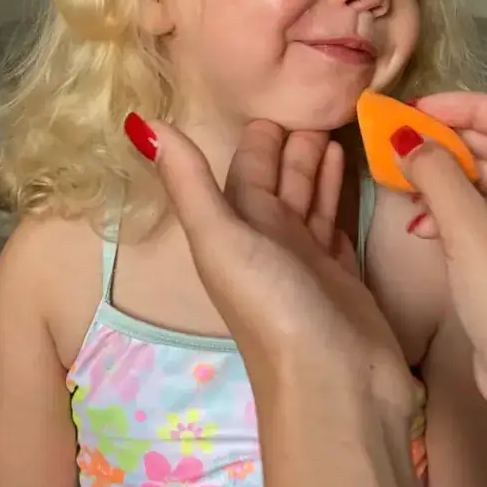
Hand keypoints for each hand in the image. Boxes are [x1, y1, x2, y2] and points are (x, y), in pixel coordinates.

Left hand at [139, 118, 418, 419]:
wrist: (334, 389)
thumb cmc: (274, 310)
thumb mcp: (221, 240)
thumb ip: (188, 182)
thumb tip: (136, 122)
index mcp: (236, 231)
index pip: (245, 171)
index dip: (258, 138)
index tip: (276, 97)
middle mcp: (269, 242)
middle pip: (278, 182)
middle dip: (292, 146)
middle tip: (317, 104)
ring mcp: (308, 261)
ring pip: (308, 199)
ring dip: (317, 165)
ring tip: (336, 127)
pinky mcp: (344, 276)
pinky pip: (336, 222)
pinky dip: (339, 194)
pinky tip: (349, 169)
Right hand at [394, 92, 486, 419]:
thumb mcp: (472, 233)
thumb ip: (437, 177)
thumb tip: (403, 139)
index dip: (465, 106)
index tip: (415, 108)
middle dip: (446, 141)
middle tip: (396, 137)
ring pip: (481, 180)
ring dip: (441, 177)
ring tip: (400, 178)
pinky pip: (475, 212)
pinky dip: (446, 210)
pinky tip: (418, 222)